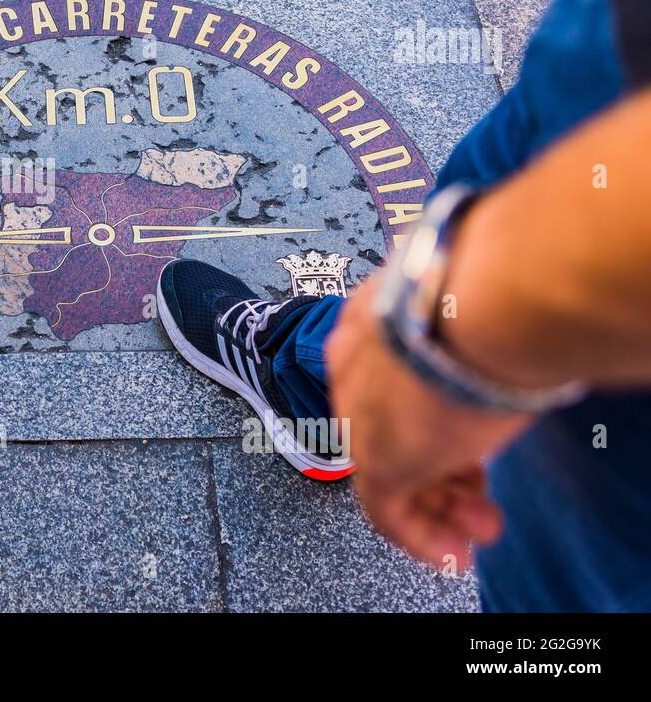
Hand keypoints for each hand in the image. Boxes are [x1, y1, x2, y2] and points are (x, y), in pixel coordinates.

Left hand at [325, 277, 534, 569]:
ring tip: (480, 527)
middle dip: (439, 469)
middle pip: (389, 426)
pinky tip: (451, 551)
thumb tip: (497, 352)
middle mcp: (352, 360)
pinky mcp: (372, 456)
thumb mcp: (473, 315)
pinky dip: (420, 535)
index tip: (470, 437)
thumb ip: (469, 338)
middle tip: (480, 495)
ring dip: (438, 505)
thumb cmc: (493, 299)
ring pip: (388, 468)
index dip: (433, 414)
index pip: (393, 378)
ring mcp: (357, 411)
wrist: (478, 309)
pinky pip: (385, 508)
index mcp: (372, 316)